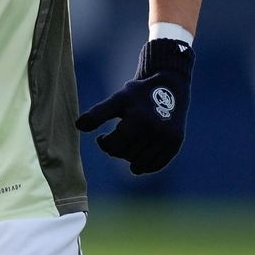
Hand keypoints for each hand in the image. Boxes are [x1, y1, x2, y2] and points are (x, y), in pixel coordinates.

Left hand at [75, 39, 192, 173]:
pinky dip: (145, 166)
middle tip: (116, 139)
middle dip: (117, 149)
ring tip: (127, 145)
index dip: (104, 143)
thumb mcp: (116, 100)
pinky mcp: (175, 144)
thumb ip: (97, 114)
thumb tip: (78, 126)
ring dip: (129, 157)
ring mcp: (167, 138)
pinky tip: (137, 163)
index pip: (113, 145)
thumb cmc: (137, 94)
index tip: (103, 137)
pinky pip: (157, 165)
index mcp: (139, 120)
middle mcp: (155, 131)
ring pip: (140, 162)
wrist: (169, 87)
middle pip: (126, 154)